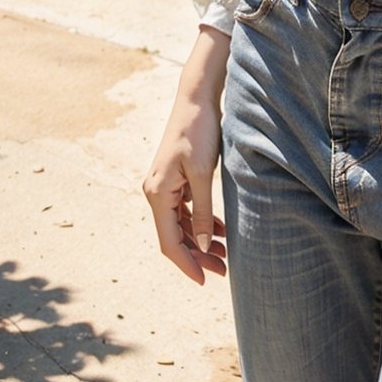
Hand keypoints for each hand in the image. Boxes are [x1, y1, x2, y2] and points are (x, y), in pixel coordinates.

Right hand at [143, 27, 229, 284]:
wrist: (196, 100)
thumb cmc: (199, 132)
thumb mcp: (202, 173)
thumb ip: (201, 211)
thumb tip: (202, 246)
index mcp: (158, 194)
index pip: (169, 242)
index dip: (186, 264)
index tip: (204, 281)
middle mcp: (156, 193)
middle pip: (174, 236)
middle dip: (197, 256)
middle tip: (222, 271)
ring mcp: (165, 187)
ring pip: (181, 225)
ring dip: (200, 241)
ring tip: (225, 255)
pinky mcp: (176, 179)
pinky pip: (186, 210)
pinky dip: (201, 222)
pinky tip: (219, 232)